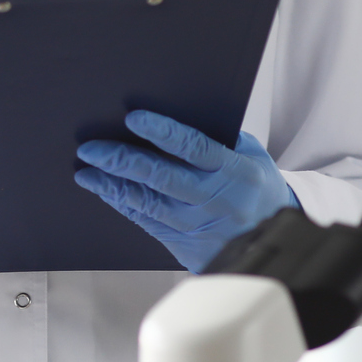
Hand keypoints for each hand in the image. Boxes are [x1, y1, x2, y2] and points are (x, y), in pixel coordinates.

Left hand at [74, 110, 298, 270]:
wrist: (276, 244)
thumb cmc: (259, 192)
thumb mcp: (251, 158)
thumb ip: (218, 139)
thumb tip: (177, 117)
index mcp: (232, 171)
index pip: (192, 147)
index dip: (161, 132)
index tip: (133, 119)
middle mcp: (212, 199)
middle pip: (160, 176)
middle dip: (121, 160)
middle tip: (91, 148)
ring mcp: (196, 224)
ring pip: (146, 202)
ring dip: (111, 185)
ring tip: (86, 171)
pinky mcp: (183, 244)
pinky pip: (145, 222)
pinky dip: (123, 204)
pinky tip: (105, 191)